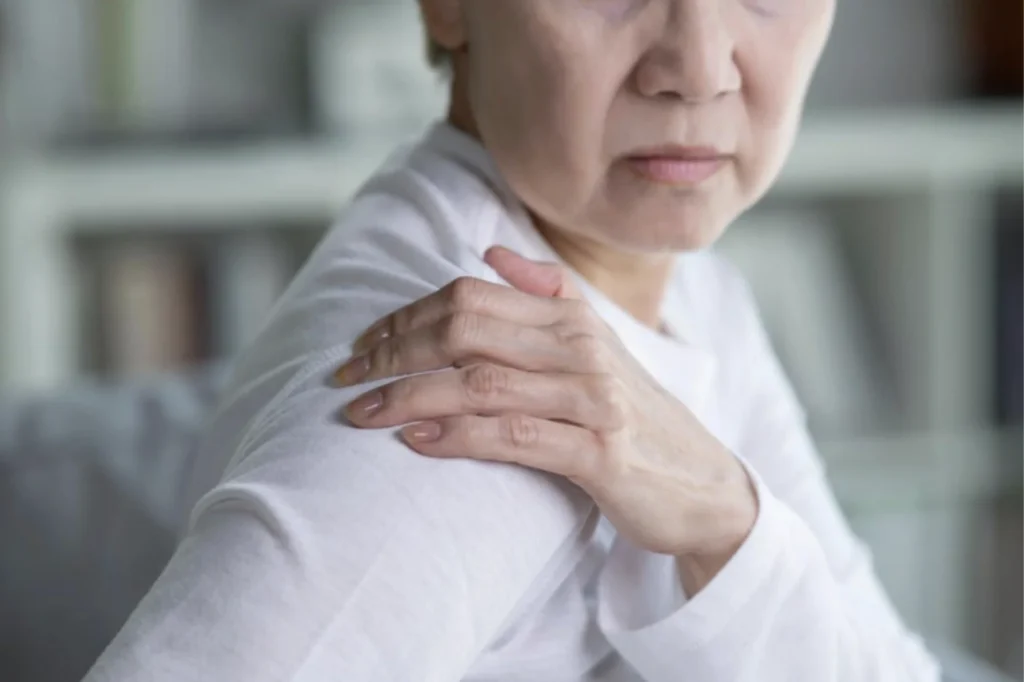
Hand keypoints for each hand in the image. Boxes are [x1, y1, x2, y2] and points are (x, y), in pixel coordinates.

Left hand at [336, 246, 756, 586]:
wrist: (701, 484)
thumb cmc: (632, 416)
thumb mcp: (595, 346)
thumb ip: (546, 294)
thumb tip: (490, 251)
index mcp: (571, 319)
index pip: (469, 296)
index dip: (405, 316)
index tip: (361, 345)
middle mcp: (581, 349)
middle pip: (465, 329)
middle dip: (393, 351)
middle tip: (344, 380)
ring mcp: (592, 399)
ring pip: (481, 382)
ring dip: (409, 395)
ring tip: (360, 414)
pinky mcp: (600, 454)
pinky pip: (512, 437)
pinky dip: (457, 436)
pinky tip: (416, 440)